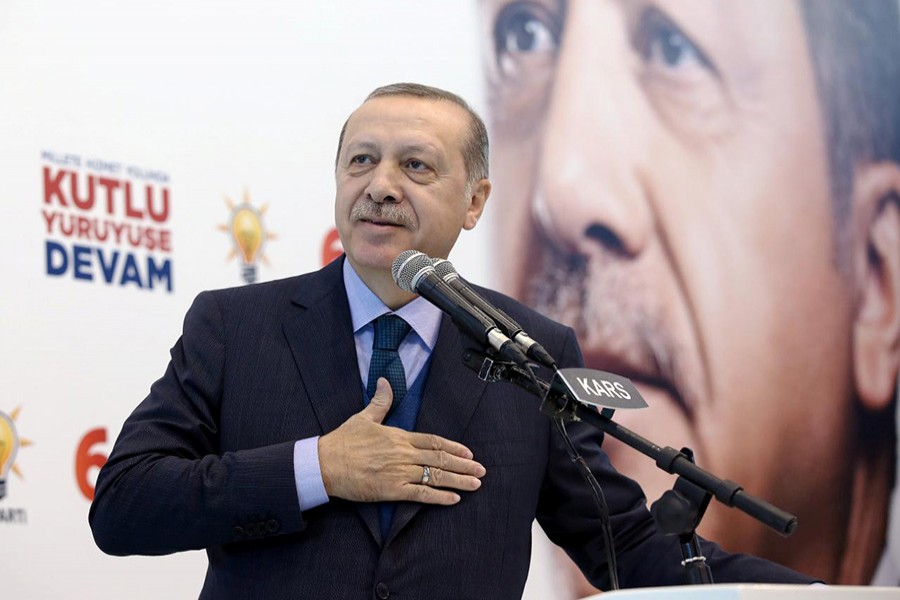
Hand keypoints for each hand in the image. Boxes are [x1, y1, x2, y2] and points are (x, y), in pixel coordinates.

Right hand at [318, 378, 485, 504]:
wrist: (326, 463)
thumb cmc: (343, 441)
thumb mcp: (363, 417)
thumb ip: (380, 402)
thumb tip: (384, 382)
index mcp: (399, 436)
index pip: (433, 441)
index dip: (453, 447)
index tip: (468, 453)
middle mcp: (403, 454)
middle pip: (440, 459)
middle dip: (463, 465)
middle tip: (481, 470)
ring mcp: (399, 472)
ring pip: (435, 477)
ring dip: (458, 481)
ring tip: (475, 484)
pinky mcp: (391, 490)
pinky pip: (420, 495)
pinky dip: (439, 498)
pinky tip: (453, 500)